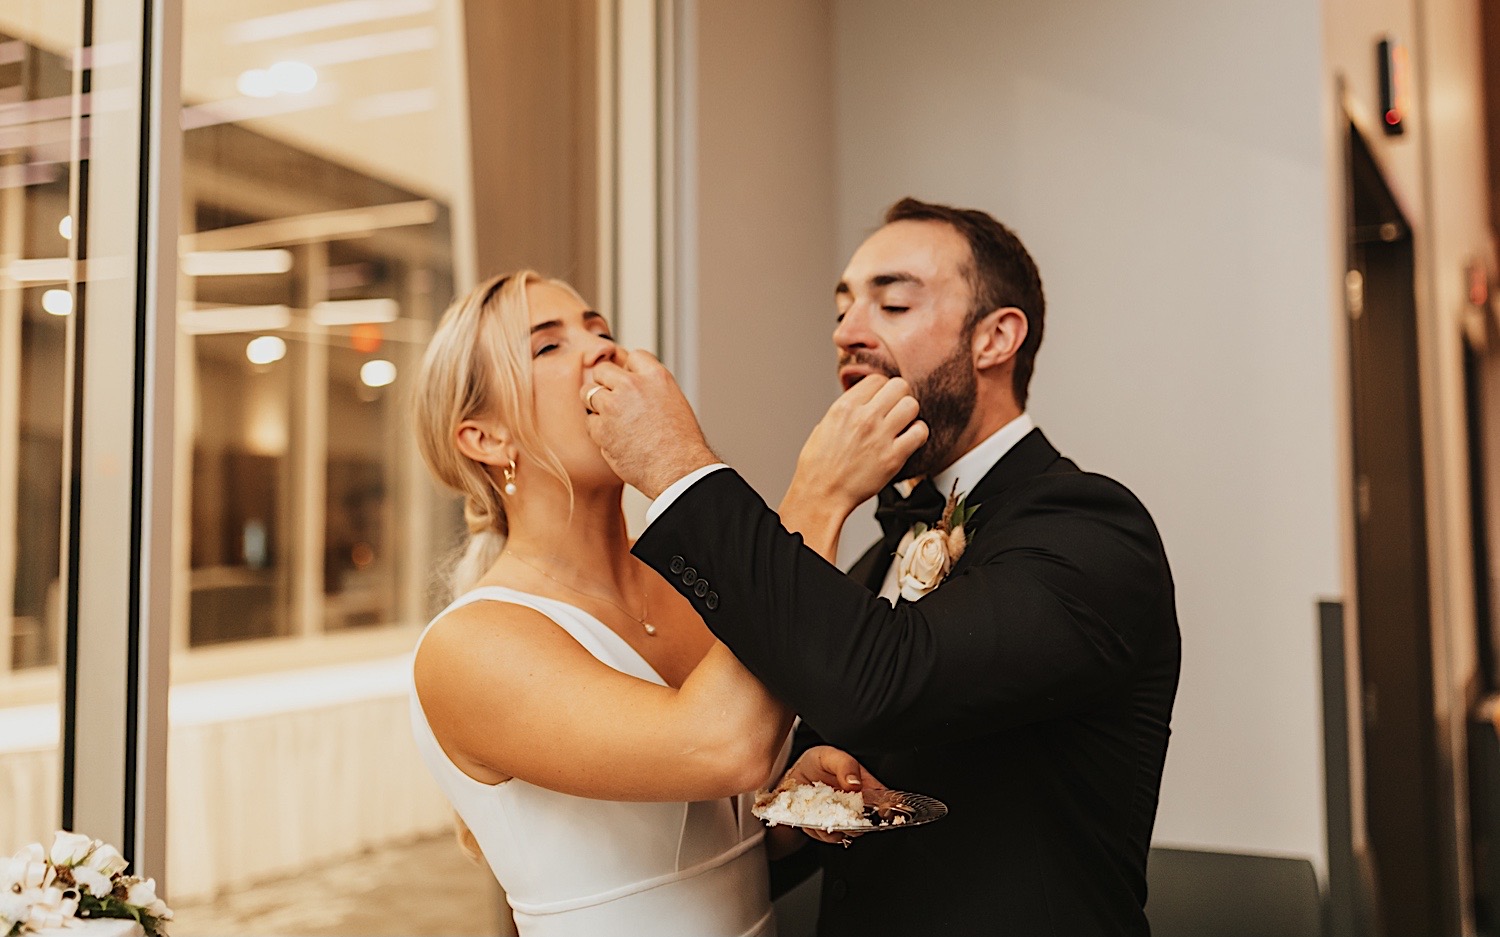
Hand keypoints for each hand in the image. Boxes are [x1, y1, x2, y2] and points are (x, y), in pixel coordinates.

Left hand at [584, 350, 717, 498]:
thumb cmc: (682, 443)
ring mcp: (614, 406)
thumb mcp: (675, 402)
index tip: (630, 383)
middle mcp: (633, 386)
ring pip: (588, 392)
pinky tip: (613, 438)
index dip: (629, 370)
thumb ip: (652, 388)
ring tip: (612, 420)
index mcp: (656, 377)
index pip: (633, 356)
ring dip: (596, 404)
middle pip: (603, 370)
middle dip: (605, 383)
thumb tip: (633, 384)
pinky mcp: (602, 428)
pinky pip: (589, 420)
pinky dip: (597, 429)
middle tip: (614, 400)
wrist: (677, 469)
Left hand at [776, 745, 887, 844]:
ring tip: (822, 813)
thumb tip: (855, 782)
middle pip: (867, 821)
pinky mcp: (827, 829)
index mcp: (864, 785)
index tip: (880, 810)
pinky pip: (829, 836)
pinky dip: (821, 831)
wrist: (793, 777)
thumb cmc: (816, 763)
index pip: (883, 798)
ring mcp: (842, 818)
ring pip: (848, 832)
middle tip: (841, 810)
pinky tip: (813, 818)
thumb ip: (845, 764)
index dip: (885, 806)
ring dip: (837, 827)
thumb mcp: (830, 756)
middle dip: (857, 822)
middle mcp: (856, 804)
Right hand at [789, 375, 927, 515]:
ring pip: (912, 405)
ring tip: (901, 426)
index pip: (877, 379)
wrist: (822, 495)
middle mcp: (864, 417)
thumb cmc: (819, 466)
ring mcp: (881, 437)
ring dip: (909, 414)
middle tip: (894, 410)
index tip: (881, 400)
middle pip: (899, 386)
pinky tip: (907, 441)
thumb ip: (848, 409)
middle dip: (899, 396)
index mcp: (845, 407)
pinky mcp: (894, 457)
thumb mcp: (825, 425)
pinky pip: (920, 432)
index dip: (881, 389)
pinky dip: (918, 434)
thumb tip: (865, 400)